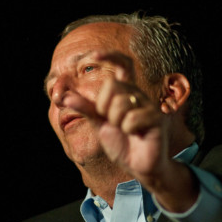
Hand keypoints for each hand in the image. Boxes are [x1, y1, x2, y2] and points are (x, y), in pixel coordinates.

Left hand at [64, 51, 168, 187]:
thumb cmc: (121, 144)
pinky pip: (132, 118)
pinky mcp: (156, 118)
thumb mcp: (99, 124)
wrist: (137, 166)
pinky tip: (136, 135)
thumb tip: (65, 96)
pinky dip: (128, 130)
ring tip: (126, 131)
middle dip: (104, 107)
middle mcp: (137, 94)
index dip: (110, 55)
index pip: (122, 65)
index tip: (94, 55)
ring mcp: (148, 105)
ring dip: (116, 122)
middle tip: (111, 122)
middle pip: (112, 85)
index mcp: (124, 93)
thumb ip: (86, 109)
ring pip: (121, 102)